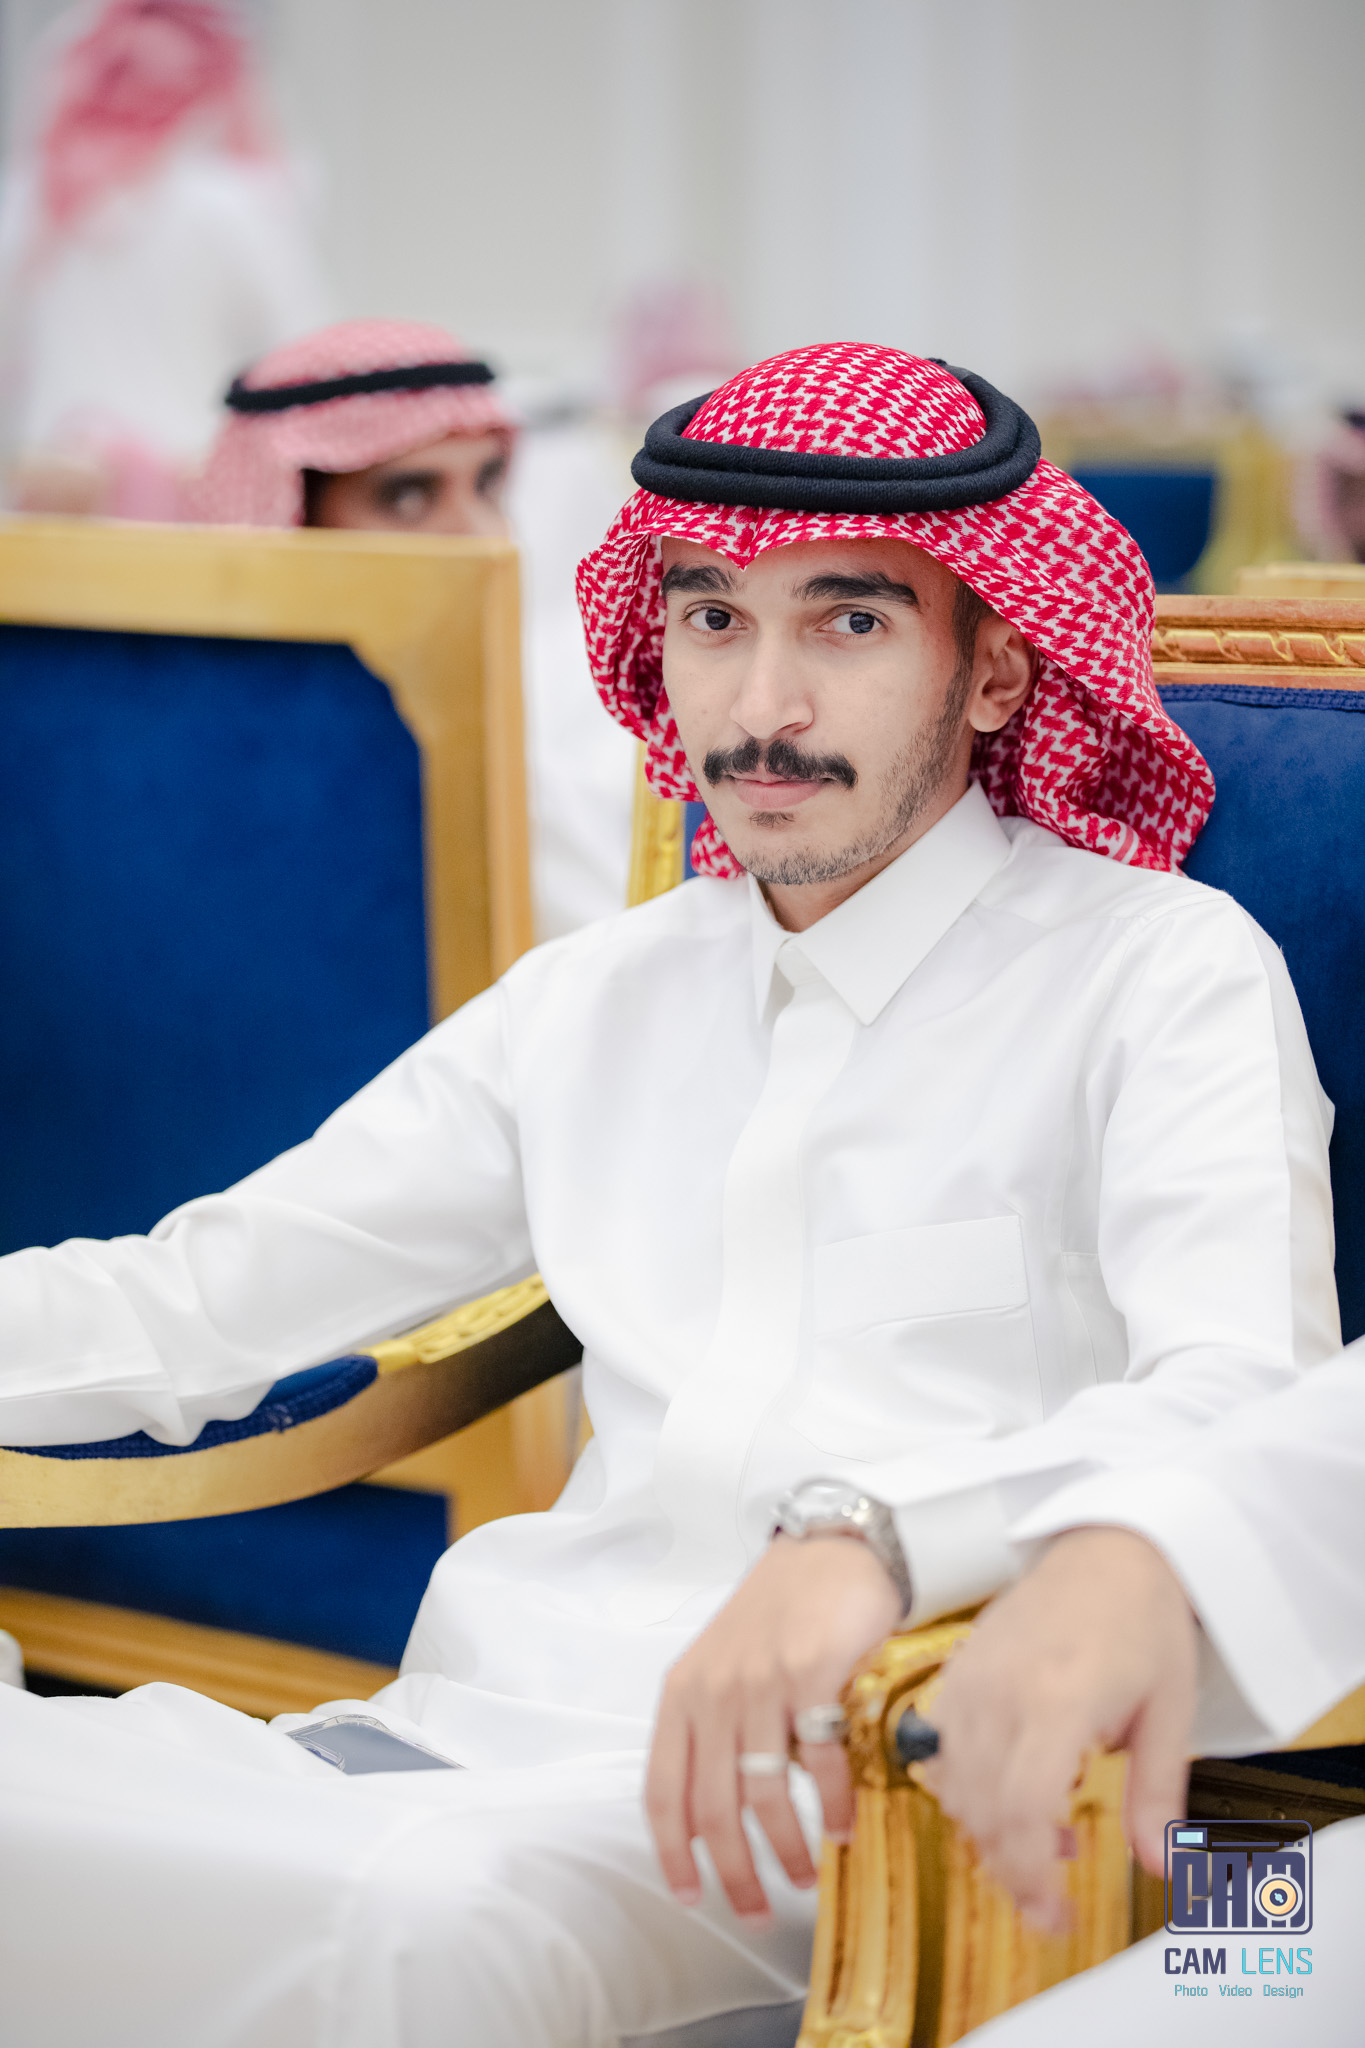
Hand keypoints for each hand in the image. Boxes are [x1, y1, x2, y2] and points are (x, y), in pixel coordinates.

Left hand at [646, 1534, 903, 1918]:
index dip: (672, 1854)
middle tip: (756, 1909)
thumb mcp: (724, 1665)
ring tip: (804, 1874)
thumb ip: (714, 1729)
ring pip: (762, 1795)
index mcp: (682, 1692)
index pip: (662, 1791)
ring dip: (785, 1850)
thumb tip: (720, 1818)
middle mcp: (714, 1690)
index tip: (689, 1896)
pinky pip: (818, 1761)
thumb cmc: (781, 1611)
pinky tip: (841, 1825)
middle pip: (711, 1808)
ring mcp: (761, 1682)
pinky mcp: (811, 1674)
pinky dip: (829, 1805)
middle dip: (733, 1873)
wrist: (833, 1547)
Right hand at [922, 1527, 1196, 1930]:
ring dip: (986, 1830)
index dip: (1031, 1875)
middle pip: (980, 1807)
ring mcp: (973, 1676)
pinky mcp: (958, 1668)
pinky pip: (938, 1745)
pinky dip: (961, 1786)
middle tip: (1048, 1897)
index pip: (1022, 1810)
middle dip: (1009, 1867)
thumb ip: (1159, 1794)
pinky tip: (1005, 1792)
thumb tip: (1161, 1864)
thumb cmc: (1143, 1619)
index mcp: (1059, 1699)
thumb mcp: (1171, 1712)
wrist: (1108, 1547)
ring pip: (951, 1783)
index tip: (1052, 1913)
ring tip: (1041, 1838)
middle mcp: (1003, 1688)